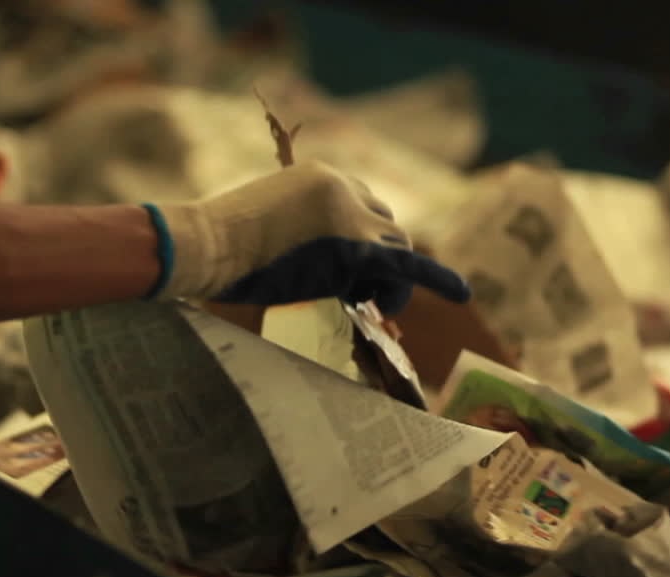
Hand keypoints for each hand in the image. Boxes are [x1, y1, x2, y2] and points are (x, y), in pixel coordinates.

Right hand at [145, 161, 468, 310]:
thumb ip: (291, 234)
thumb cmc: (214, 243)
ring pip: (397, 246)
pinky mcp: (354, 253)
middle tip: (361, 291)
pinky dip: (436, 278)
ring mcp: (350, 219)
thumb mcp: (259, 226)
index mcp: (317, 177)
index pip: (361, 202)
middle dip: (380, 258)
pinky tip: (462, 292)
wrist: (208, 244)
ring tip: (372, 306)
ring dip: (389, 278)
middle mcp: (341, 189)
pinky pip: (404, 268)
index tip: (356, 264)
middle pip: (385, 223)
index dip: (362, 236)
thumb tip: (298, 268)